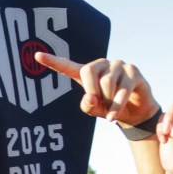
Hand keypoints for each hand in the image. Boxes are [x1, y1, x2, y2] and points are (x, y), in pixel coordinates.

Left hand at [35, 54, 157, 124]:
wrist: (135, 111)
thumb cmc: (110, 107)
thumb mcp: (95, 110)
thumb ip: (88, 105)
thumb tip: (91, 97)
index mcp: (87, 73)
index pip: (67, 66)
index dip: (52, 61)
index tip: (37, 56)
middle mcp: (101, 64)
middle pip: (88, 71)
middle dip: (92, 90)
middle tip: (98, 103)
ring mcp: (118, 64)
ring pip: (107, 82)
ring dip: (108, 101)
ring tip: (111, 107)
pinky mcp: (133, 70)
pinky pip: (122, 89)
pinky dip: (116, 106)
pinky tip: (113, 117)